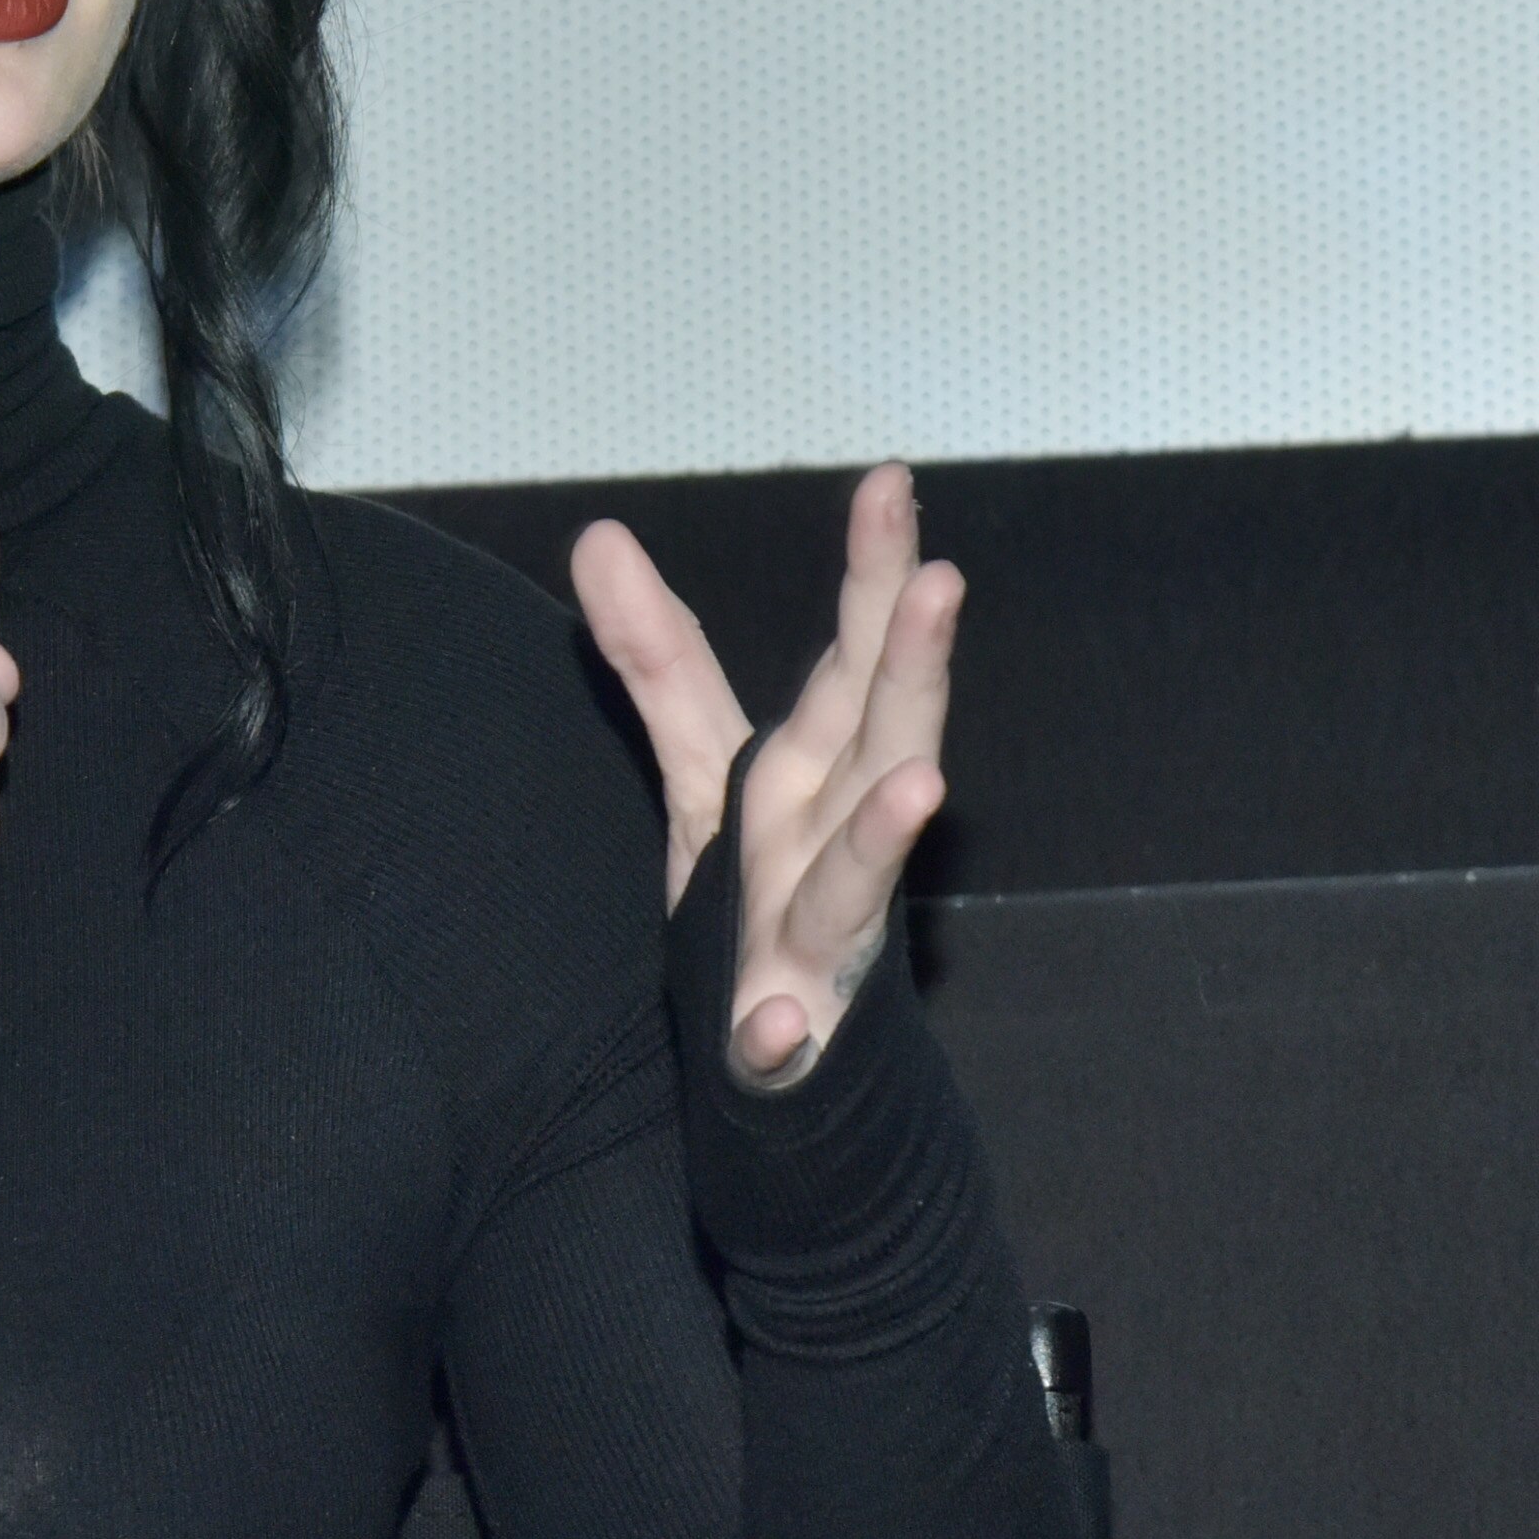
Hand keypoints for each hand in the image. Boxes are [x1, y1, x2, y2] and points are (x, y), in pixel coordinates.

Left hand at [573, 465, 959, 1088]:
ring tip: (921, 788)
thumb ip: (659, 661)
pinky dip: (785, 1029)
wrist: (792, 1056)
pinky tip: (778, 1021)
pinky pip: (786, 1034)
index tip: (892, 481)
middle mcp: (836, 838)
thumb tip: (596, 535)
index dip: (872, 573)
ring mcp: (821, 938)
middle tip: (943, 583)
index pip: (853, 658)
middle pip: (881, 740)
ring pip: (856, 882)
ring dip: (885, 839)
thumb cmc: (766, 892)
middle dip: (912, 667)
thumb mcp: (703, 768)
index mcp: (816, 770)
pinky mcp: (792, 1034)